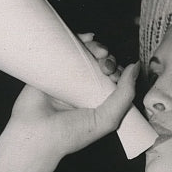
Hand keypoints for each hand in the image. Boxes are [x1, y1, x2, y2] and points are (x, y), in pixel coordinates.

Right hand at [3, 32, 138, 169]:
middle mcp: (84, 88)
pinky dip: (79, 39)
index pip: (116, 80)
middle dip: (110, 60)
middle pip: (103, 64)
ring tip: (99, 52)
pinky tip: (87, 37)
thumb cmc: (70, 134)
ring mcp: (68, 77)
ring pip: (87, 54)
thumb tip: (136, 67)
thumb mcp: (108, 119)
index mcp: (99, 101)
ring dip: (97, 48)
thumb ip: (125, 95)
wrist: (36, 134)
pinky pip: (67, 48)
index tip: (116, 77)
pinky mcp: (51, 67)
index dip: (120, 74)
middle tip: (106, 66)